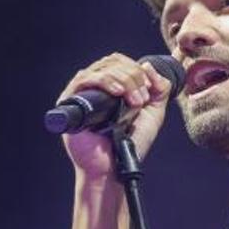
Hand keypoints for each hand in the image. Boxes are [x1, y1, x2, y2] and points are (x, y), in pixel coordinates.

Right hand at [56, 53, 174, 177]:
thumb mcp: (153, 112)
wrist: (114, 167)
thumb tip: (148, 65)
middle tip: (142, 99)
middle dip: (133, 76)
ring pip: (102, 68)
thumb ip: (159, 89)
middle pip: (112, 61)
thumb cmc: (130, 143)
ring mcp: (81, 93)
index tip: (150, 90)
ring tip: (135, 102)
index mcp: (111, 86)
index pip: (120, 61)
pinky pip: (85, 80)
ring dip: (124, 80)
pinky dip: (105, 81)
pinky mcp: (69, 102)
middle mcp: (95, 86)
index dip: (138, 69)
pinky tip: (119, 93)